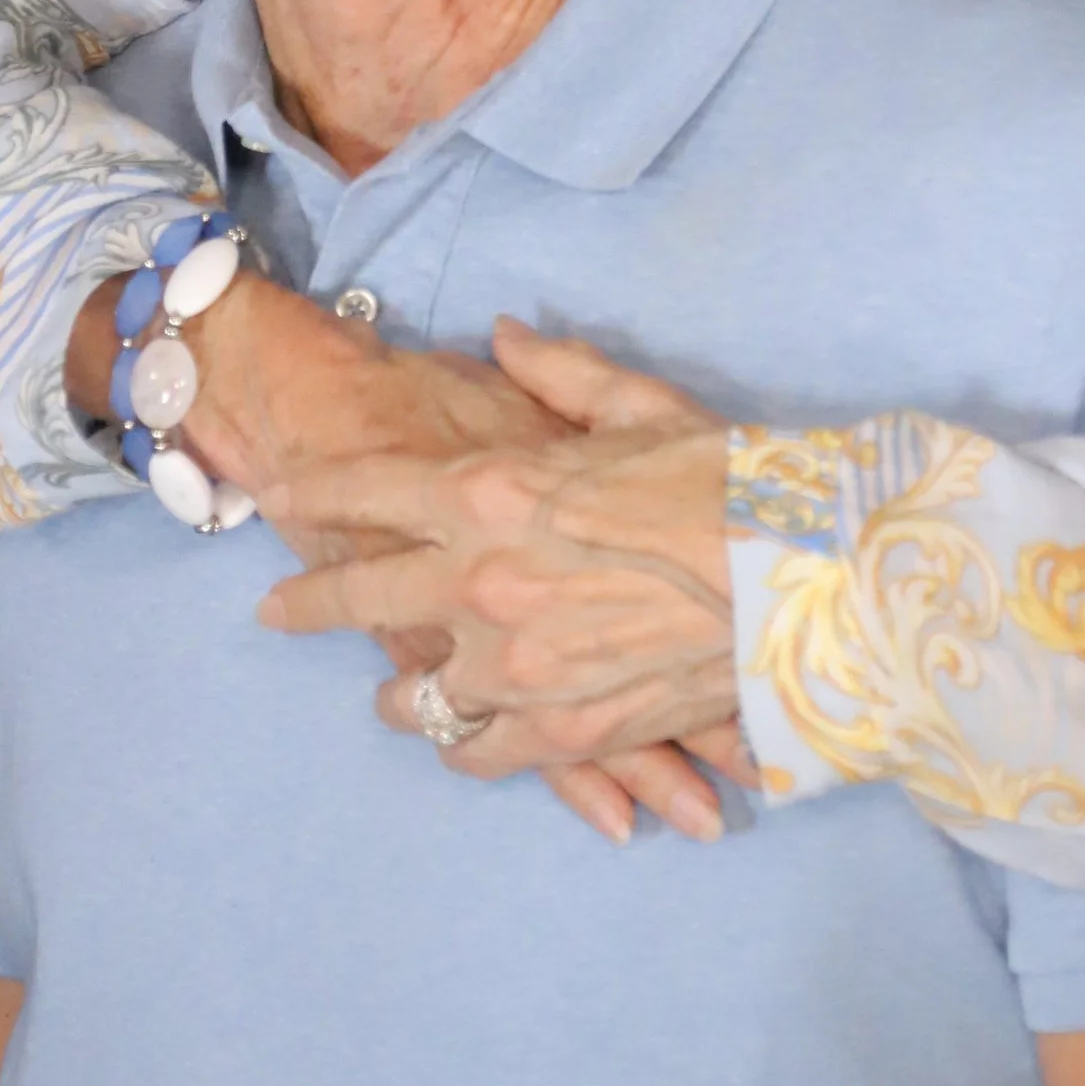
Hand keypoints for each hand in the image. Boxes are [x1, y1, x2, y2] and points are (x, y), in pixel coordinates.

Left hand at [73, 272, 730, 844]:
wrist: (808, 580)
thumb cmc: (731, 478)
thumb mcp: (641, 402)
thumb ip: (557, 372)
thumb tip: (506, 335)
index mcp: (493, 491)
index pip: (368, 487)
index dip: (318, 491)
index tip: (281, 495)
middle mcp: (482, 582)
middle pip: (359, 595)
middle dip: (309, 601)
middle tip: (276, 611)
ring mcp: (516, 668)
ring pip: (413, 693)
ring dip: (397, 686)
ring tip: (391, 689)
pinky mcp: (562, 733)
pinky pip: (480, 751)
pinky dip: (466, 744)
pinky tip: (465, 737)